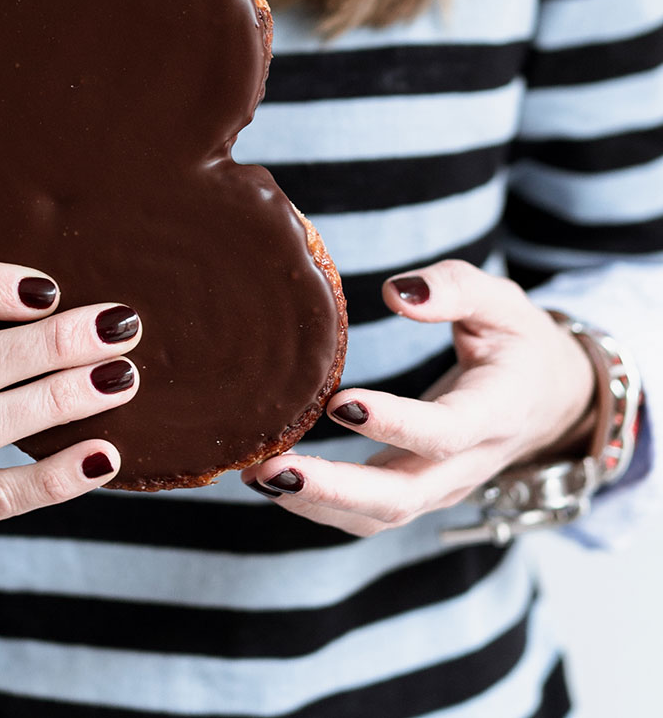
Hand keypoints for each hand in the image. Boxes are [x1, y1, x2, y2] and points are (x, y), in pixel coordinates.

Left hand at [241, 259, 594, 535]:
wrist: (549, 400)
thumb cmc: (518, 343)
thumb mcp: (501, 302)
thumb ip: (454, 289)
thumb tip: (396, 293)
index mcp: (496, 412)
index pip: (445, 431)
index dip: (394, 424)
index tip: (338, 402)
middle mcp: (468, 462)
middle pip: (402, 496)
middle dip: (333, 489)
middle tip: (270, 469)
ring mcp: (442, 486)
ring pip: (380, 516)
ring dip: (315, 503)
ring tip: (256, 474)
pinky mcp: (417, 490)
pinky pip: (369, 513)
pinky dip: (319, 505)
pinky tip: (273, 480)